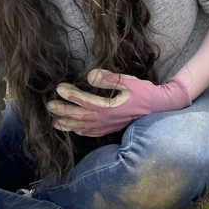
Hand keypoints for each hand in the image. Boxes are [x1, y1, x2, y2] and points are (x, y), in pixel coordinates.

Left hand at [48, 69, 190, 136]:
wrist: (159, 107)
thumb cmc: (145, 93)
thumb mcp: (129, 81)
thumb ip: (109, 79)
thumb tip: (90, 75)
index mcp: (107, 107)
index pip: (83, 101)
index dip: (69, 95)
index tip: (59, 88)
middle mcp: (105, 119)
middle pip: (78, 116)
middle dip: (62, 111)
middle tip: (49, 106)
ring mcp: (108, 126)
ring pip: (83, 127)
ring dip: (68, 124)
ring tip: (55, 122)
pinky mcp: (112, 128)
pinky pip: (92, 133)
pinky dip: (81, 132)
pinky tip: (76, 130)